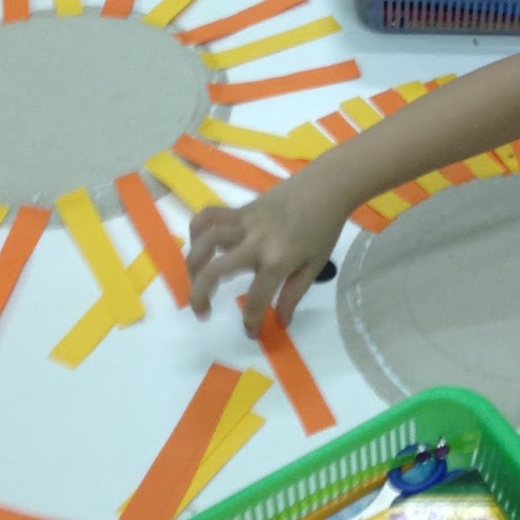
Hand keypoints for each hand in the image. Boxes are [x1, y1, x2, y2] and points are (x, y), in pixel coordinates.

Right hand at [186, 167, 347, 336]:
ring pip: (205, 240)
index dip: (250, 322)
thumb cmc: (324, 228)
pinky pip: (210, 216)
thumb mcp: (315, 265)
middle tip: (202, 312)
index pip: (255, 299)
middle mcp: (256, 242)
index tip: (250, 333)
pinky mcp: (241, 208)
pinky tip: (199, 244)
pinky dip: (197, 230)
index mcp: (278, 260)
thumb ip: (294, 294)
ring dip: (192, 263)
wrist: (326, 186)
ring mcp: (245, 223)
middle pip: (215, 270)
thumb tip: (280, 322)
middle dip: (200, 295)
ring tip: (196, 279)